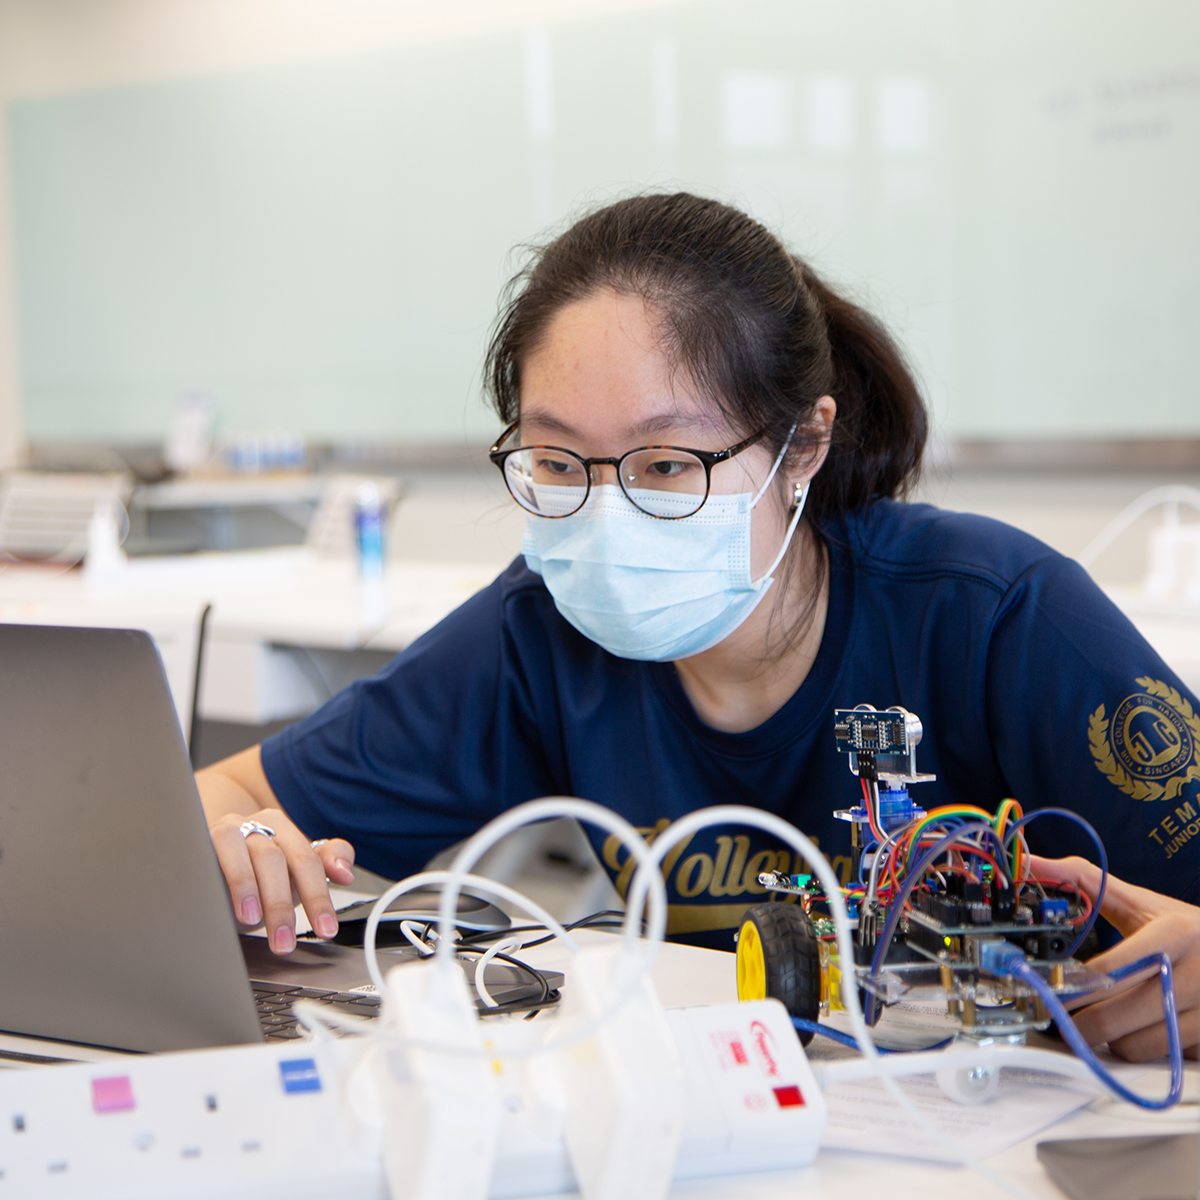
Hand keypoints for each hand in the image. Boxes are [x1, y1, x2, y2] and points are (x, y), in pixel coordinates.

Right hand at [210, 807, 355, 955]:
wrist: (206, 861)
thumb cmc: (256, 872)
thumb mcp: (291, 874)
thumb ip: (325, 864)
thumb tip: (345, 873)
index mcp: (283, 830)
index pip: (308, 861)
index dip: (318, 897)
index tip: (325, 929)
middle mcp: (256, 826)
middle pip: (276, 860)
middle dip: (282, 905)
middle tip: (284, 942)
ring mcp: (227, 832)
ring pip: (245, 857)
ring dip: (250, 890)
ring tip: (253, 920)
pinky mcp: (199, 843)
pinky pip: (209, 857)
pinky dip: (219, 880)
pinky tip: (221, 902)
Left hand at [1029, 854, 1198, 1061]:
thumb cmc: (1184, 930)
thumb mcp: (1144, 904)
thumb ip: (1087, 882)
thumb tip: (1036, 863)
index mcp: (1173, 935)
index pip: (1112, 969)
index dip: (1073, 984)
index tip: (1048, 990)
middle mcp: (1194, 976)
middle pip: (1117, 1016)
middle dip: (1079, 1022)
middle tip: (1059, 1018)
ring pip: (1135, 1046)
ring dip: (1109, 1039)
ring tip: (1102, 1020)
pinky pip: (1160, 1058)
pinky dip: (1140, 1049)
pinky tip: (1135, 1030)